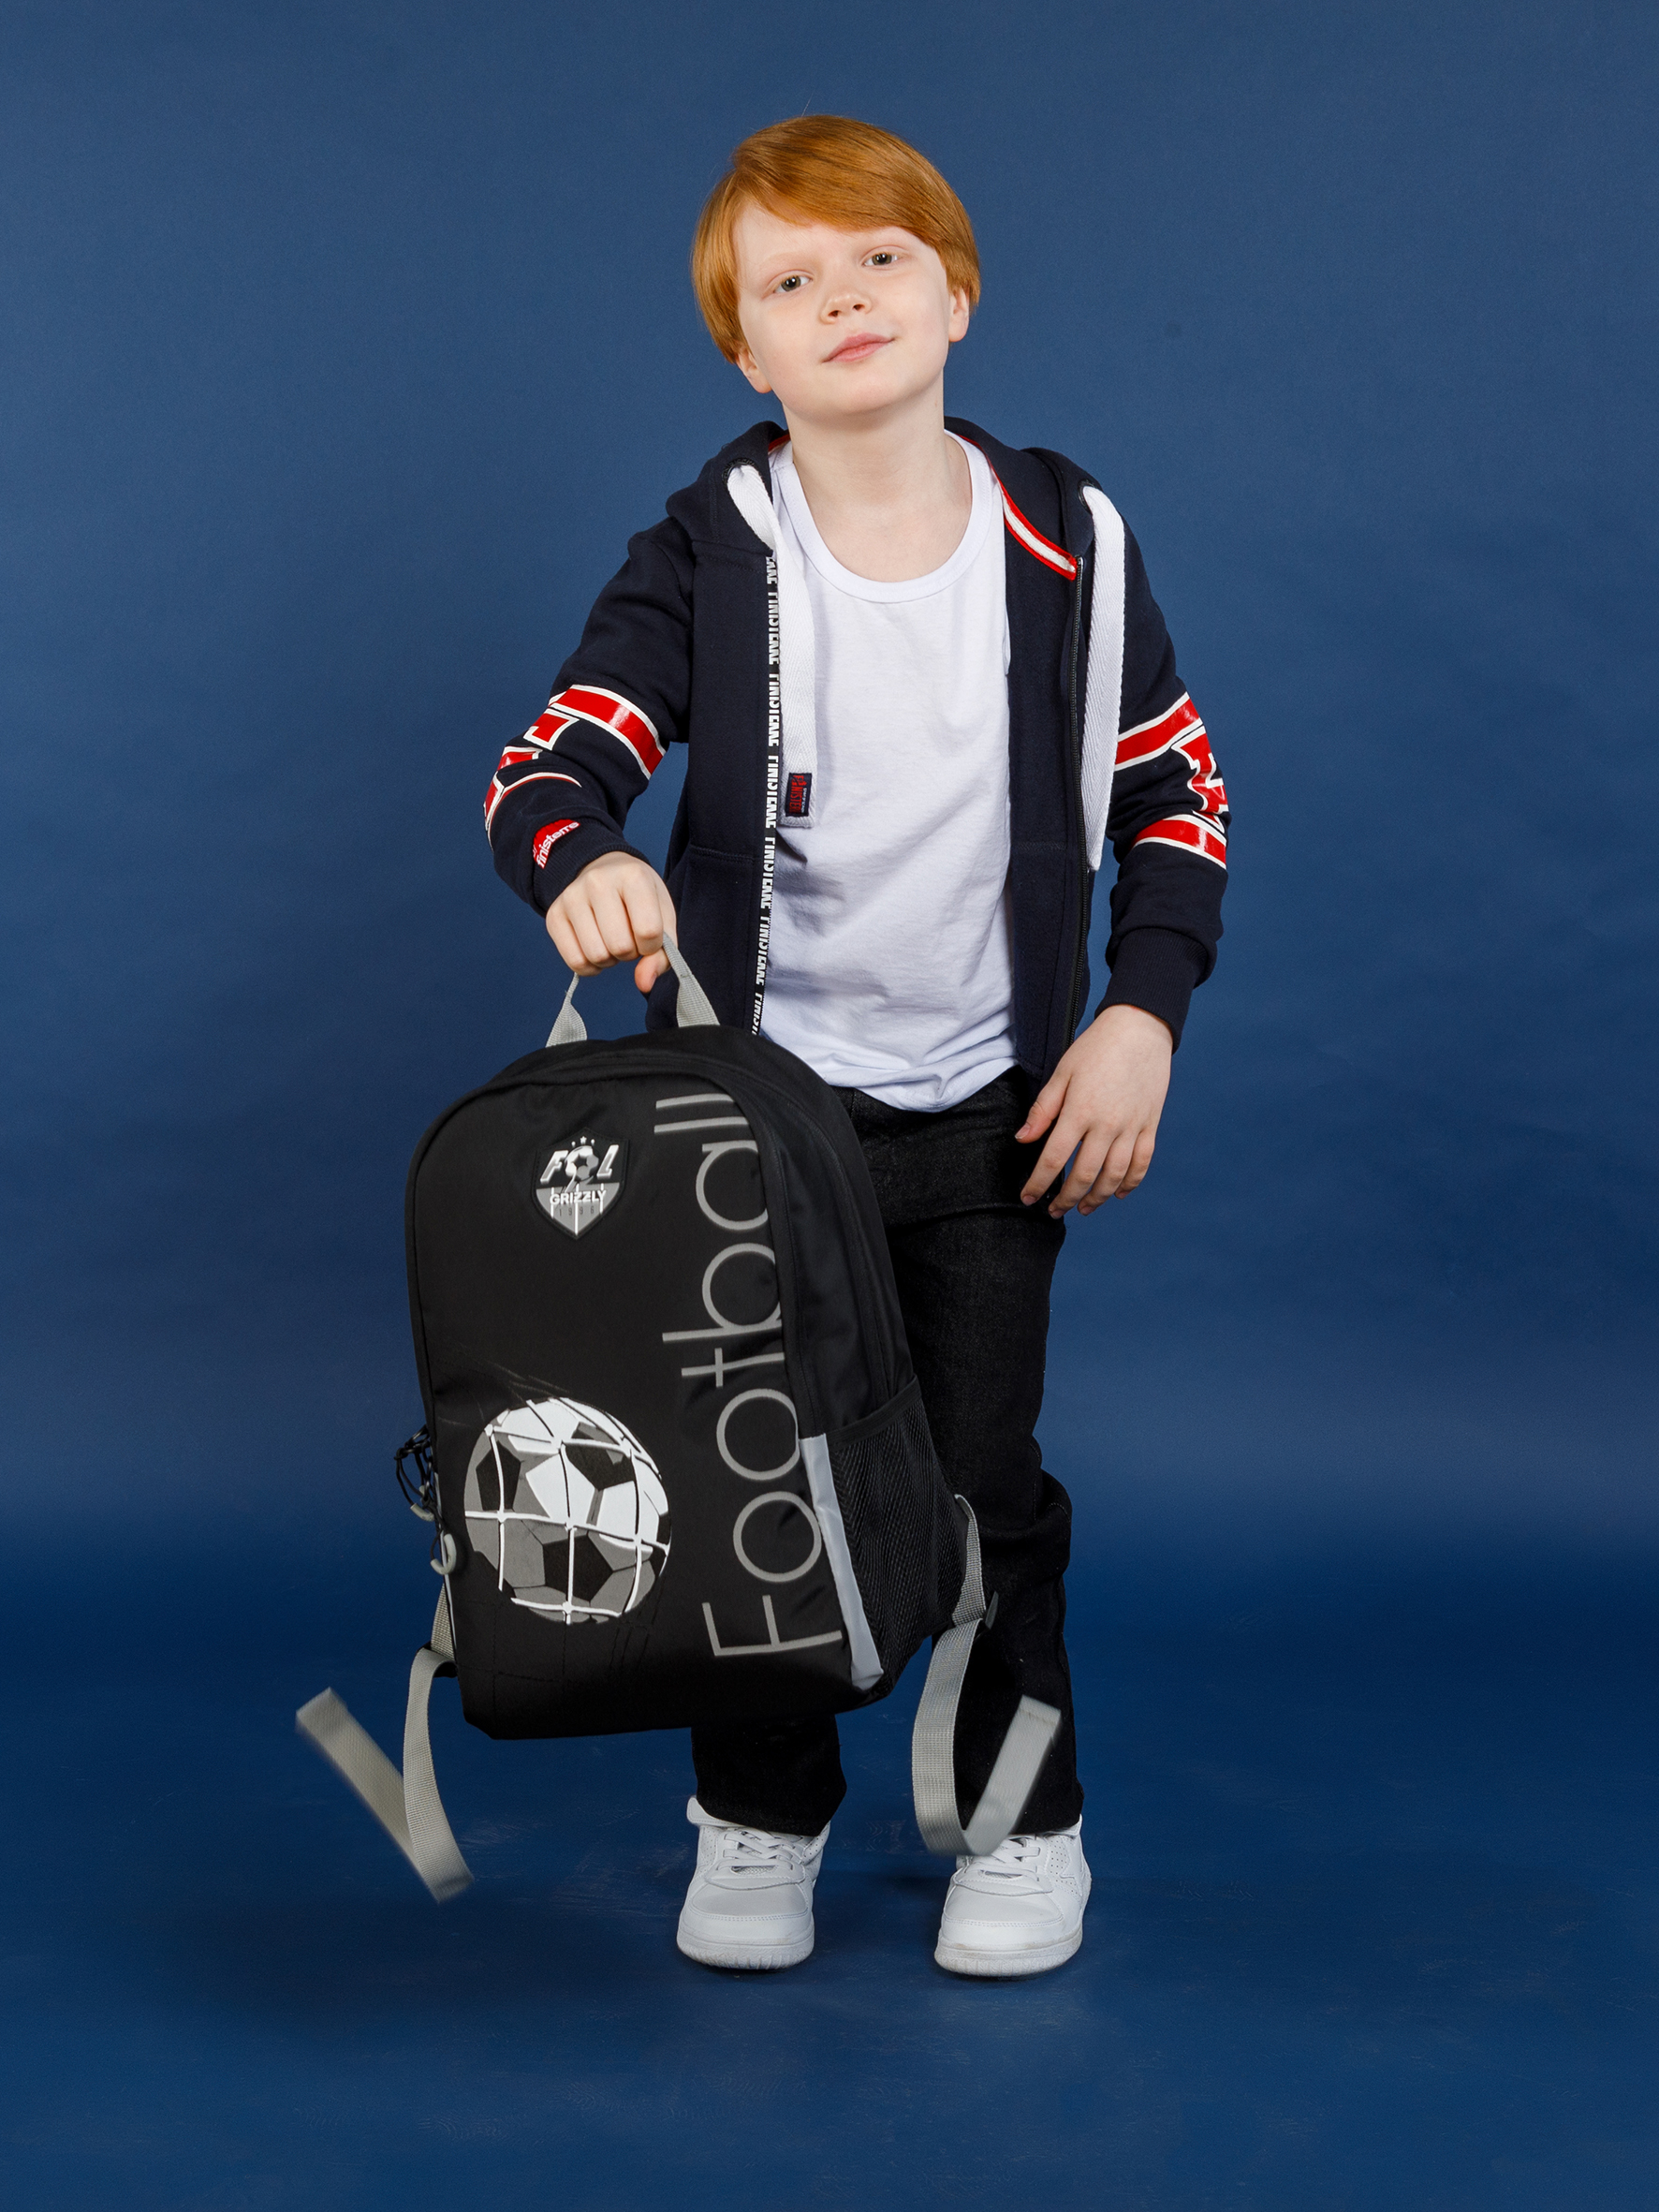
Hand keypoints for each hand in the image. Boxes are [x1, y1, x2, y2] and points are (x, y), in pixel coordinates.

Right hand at [545, 852, 676, 992]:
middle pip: (620, 946)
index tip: (648, 934)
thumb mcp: (662, 917)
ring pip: (596, 955)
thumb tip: (644, 984)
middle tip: (628, 936)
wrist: (605, 872)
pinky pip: (575, 962)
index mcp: (633, 876)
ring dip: (610, 959)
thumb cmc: (638, 899)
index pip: (649, 931)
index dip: (652, 945)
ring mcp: (571, 897)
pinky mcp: (554, 915)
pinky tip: (596, 948)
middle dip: (630, 952)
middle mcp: (598, 881)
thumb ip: (663, 954)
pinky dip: (591, 966)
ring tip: (611, 940)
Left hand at [1016, 1004, 1172, 1217]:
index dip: (1039, 1183)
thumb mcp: (1062, 1073)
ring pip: (1115, 1175)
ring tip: (1083, 1208)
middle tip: (1054, 1211)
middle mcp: (1108, 1124)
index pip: (1054, 1158)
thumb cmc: (1096, 1048)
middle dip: (1066, 1199)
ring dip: (1097, 1197)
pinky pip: (1142, 1163)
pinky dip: (1130, 1183)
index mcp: (1080, 1111)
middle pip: (1085, 1175)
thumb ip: (1042, 1110)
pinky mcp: (1150, 1125)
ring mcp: (1132, 1126)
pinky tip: (1118, 1193)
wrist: (1140, 1028)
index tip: (1028, 1198)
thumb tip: (1023, 1140)